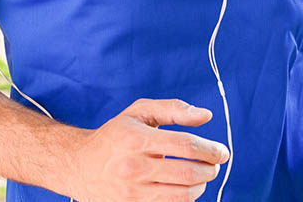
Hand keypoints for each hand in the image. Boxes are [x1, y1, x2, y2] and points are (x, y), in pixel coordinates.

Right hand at [67, 98, 228, 201]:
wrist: (80, 164)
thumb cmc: (116, 135)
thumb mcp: (139, 113)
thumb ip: (173, 109)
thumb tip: (205, 115)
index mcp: (136, 138)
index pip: (185, 145)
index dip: (210, 149)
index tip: (222, 151)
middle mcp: (133, 166)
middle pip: (188, 173)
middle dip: (210, 169)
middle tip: (213, 164)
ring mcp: (132, 192)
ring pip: (183, 195)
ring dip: (201, 186)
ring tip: (201, 176)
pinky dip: (185, 198)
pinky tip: (184, 187)